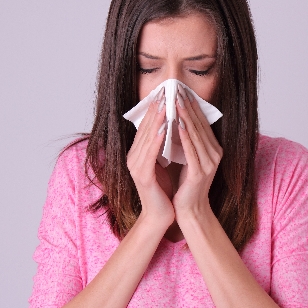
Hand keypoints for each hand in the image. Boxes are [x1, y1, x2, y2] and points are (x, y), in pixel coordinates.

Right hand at [126, 90, 174, 227]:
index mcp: (138, 154)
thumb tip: (174, 124)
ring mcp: (136, 167)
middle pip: (145, 129)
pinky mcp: (142, 176)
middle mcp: (133, 158)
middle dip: (156, 110)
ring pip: (147, 138)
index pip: (147, 127)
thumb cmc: (165, 190)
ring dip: (157, 120)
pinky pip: (150, 154)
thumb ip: (164, 146)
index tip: (165, 93)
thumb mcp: (164, 163)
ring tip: (166, 104)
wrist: (161, 216)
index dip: (155, 109)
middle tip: (165, 91)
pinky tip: (165, 128)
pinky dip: (157, 140)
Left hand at [172, 88, 222, 218]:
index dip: (192, 106)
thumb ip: (186, 142)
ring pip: (196, 134)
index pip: (202, 123)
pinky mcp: (200, 172)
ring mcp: (209, 163)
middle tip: (178, 89)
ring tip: (176, 101)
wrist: (189, 210)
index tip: (181, 90)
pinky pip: (191, 150)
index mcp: (213, 149)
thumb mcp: (187, 159)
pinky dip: (185, 136)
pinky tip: (178, 124)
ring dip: (185, 116)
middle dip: (188, 106)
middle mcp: (214, 154)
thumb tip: (176, 120)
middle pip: (200, 125)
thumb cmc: (185, 185)